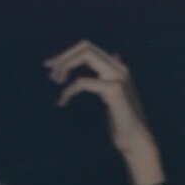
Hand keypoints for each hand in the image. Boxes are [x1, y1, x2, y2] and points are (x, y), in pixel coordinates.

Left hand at [45, 40, 158, 159]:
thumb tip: (115, 55)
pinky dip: (68, 89)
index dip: (67, 53)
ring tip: (56, 82)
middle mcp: (119, 67)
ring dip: (65, 66)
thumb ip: (111, 75)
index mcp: (118, 67)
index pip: (89, 47)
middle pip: (86, 46)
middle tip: (50, 74)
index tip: (51, 65)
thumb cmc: (122, 119)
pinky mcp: (114, 90)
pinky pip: (82, 81)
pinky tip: (62, 102)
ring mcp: (118, 77)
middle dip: (64, 57)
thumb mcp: (114, 92)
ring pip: (86, 56)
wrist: (134, 138)